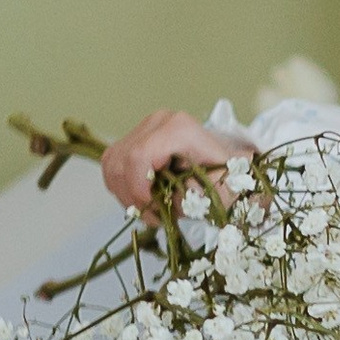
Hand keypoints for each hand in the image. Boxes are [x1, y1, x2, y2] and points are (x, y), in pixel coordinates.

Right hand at [100, 107, 255, 213]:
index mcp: (180, 128)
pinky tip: (141, 198)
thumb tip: (167, 200)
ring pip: (112, 163)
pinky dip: (120, 186)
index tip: (151, 210)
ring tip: (148, 210)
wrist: (227, 166)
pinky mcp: (134, 137)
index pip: (139, 156)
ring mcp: (144, 127)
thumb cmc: (226, 177)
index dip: (138, 188)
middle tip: (152, 217)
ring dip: (124, 194)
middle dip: (132, 196)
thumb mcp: (218, 190)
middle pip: (122, 161)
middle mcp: (159, 121)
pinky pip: (112, 164)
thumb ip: (193, 195)